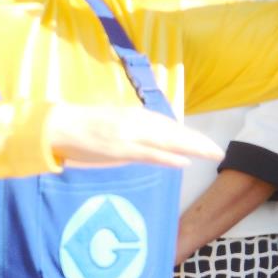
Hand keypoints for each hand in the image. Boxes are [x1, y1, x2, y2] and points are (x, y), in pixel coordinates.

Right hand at [48, 104, 223, 168]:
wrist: (59, 126)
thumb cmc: (83, 125)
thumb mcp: (114, 123)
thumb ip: (134, 130)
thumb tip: (152, 140)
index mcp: (134, 116)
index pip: (168, 126)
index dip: (188, 134)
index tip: (204, 142)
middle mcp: (136, 123)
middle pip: (173, 133)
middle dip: (197, 141)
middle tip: (218, 151)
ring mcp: (129, 136)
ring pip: (167, 141)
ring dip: (191, 147)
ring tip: (211, 153)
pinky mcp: (121, 149)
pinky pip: (149, 154)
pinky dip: (168, 157)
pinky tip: (184, 161)